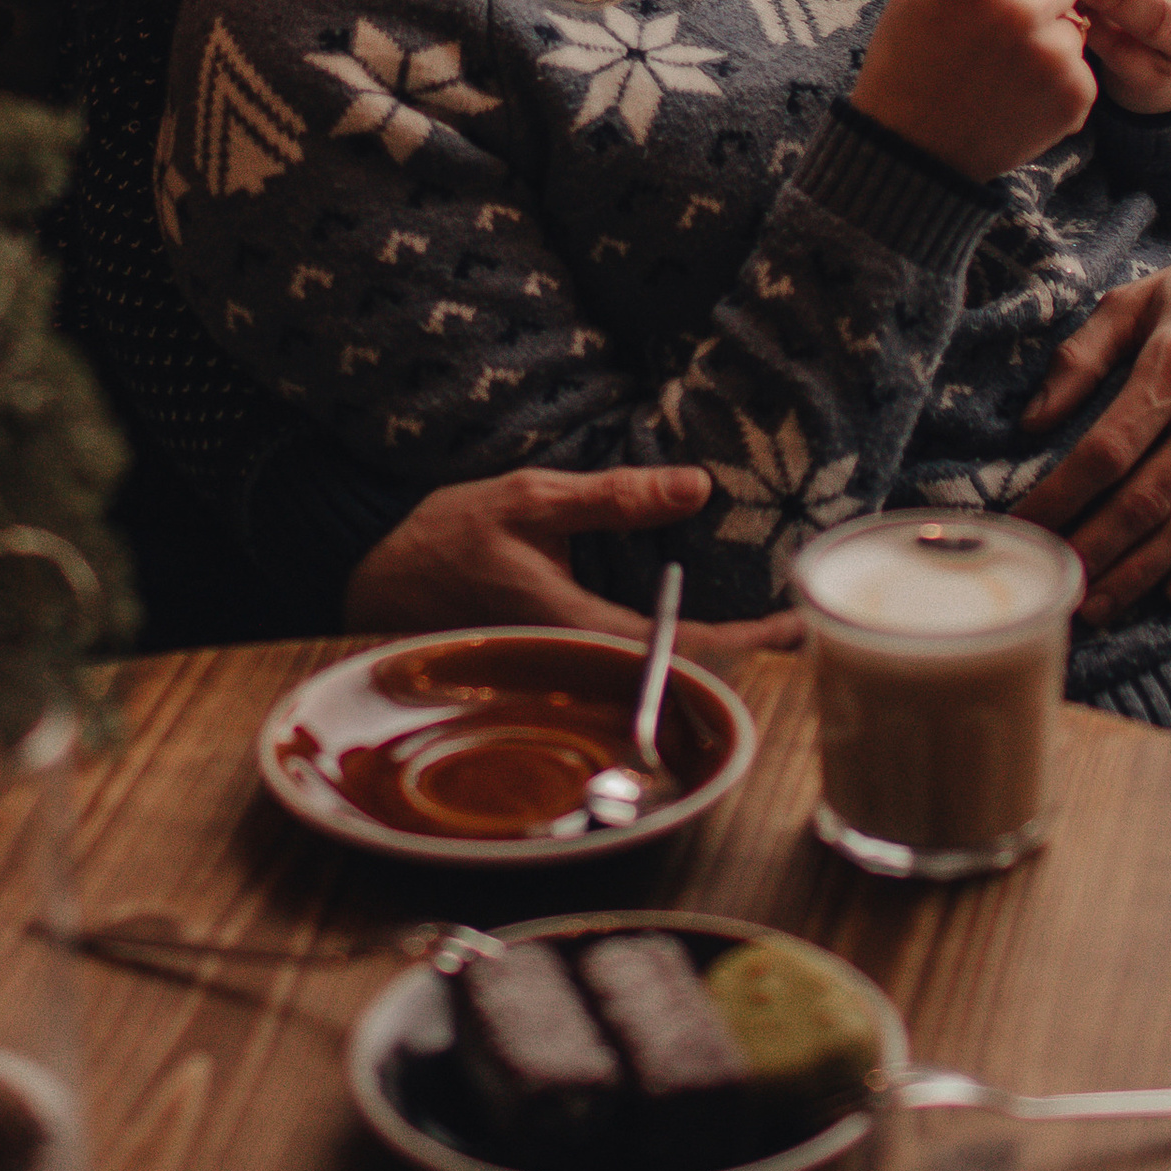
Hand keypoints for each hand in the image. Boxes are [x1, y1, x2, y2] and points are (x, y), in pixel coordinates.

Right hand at [341, 465, 799, 669]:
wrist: (371, 575)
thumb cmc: (447, 537)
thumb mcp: (531, 497)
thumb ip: (614, 496)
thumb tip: (698, 486)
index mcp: (576, 628)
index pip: (681, 651)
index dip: (748, 646)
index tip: (797, 628)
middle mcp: (576, 667)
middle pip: (677, 681)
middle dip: (742, 663)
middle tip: (799, 632)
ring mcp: (563, 676)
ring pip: (652, 683)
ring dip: (710, 664)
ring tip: (764, 635)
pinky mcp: (553, 670)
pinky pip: (623, 674)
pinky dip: (668, 660)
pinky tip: (692, 637)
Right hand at [848, 0, 1094, 181]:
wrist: (911, 151)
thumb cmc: (909, 51)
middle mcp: (1021, 9)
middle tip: (992, 23)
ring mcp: (1054, 56)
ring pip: (1077, 14)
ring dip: (1051, 29)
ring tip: (1002, 59)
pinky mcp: (1078, 97)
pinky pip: (1084, 60)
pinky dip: (1060, 73)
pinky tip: (1017, 88)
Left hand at [1011, 206, 1170, 624]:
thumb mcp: (1136, 299)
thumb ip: (1080, 358)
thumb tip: (1032, 424)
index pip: (1107, 449)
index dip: (1060, 498)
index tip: (1024, 529)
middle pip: (1149, 500)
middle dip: (1094, 550)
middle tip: (1056, 583)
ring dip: (1144, 573)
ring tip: (1099, 603)